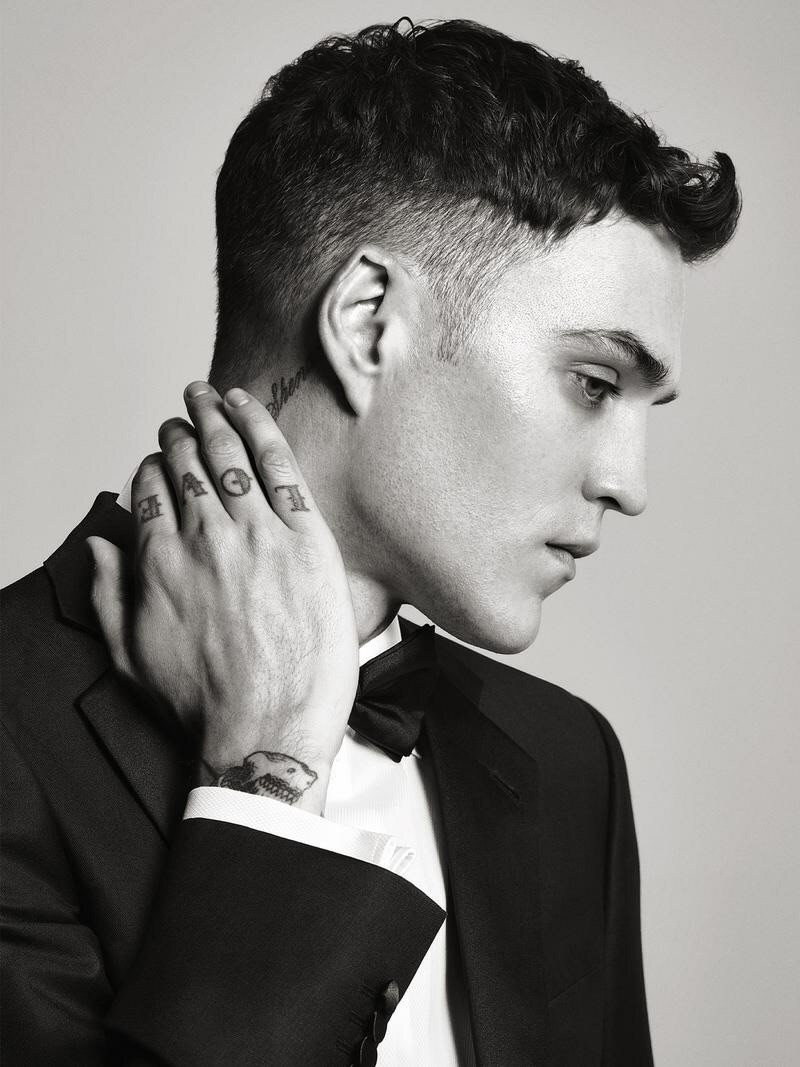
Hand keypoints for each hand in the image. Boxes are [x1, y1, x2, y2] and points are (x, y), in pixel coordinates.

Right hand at [86, 381, 359, 813]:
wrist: (269, 729)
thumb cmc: (204, 703)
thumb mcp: (131, 656)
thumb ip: (108, 593)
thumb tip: (100, 545)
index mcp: (159, 561)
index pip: (149, 491)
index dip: (151, 468)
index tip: (157, 460)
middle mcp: (204, 536)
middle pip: (185, 464)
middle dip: (178, 433)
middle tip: (180, 416)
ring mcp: (257, 532)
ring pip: (228, 455)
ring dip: (212, 416)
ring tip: (205, 394)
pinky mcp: (305, 537)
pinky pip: (279, 466)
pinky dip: (258, 427)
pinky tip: (246, 405)